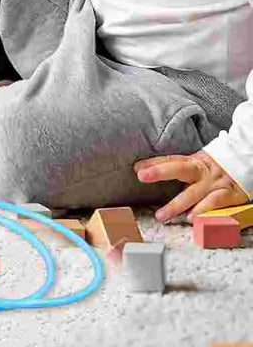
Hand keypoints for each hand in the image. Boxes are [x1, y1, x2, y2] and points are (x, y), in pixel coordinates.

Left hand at [134, 150, 248, 222]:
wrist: (247, 164)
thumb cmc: (217, 169)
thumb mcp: (199, 165)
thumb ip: (180, 170)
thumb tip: (149, 171)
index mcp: (194, 161)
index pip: (171, 160)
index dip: (154, 163)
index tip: (136, 168)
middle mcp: (202, 170)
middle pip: (179, 168)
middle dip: (160, 171)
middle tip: (142, 176)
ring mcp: (215, 182)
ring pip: (193, 192)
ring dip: (177, 205)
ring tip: (162, 215)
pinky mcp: (229, 194)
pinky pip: (215, 202)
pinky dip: (203, 211)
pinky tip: (192, 218)